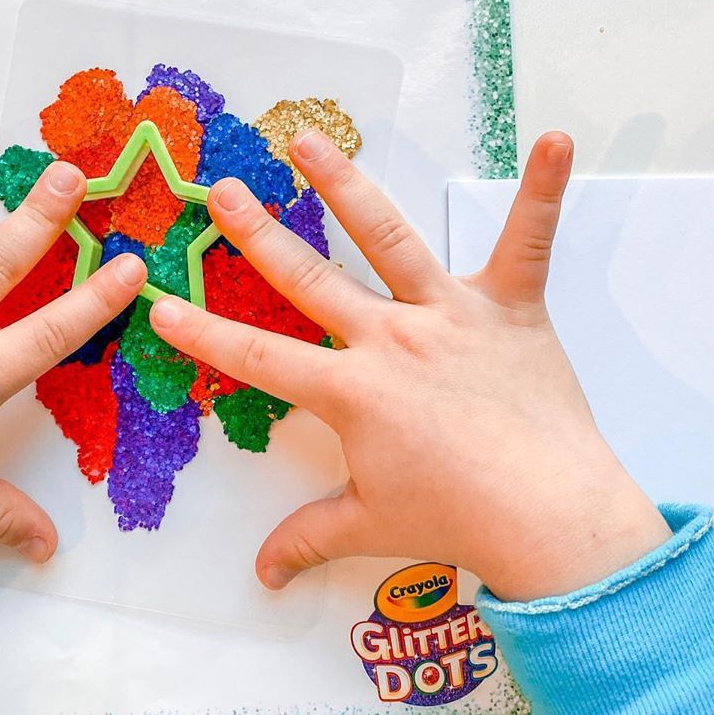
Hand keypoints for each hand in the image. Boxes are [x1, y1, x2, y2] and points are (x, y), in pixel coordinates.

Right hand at [149, 130, 670, 601]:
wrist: (546, 517)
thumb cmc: (455, 520)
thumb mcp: (371, 524)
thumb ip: (308, 537)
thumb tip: (262, 574)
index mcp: (351, 392)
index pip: (258, 356)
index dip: (203, 332)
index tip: (159, 303)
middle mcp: (389, 340)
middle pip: (308, 278)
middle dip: (256, 233)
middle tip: (221, 190)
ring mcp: (449, 315)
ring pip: (388, 238)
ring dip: (344, 185)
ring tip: (307, 140)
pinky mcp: (510, 307)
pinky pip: (528, 241)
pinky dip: (542, 191)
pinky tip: (554, 140)